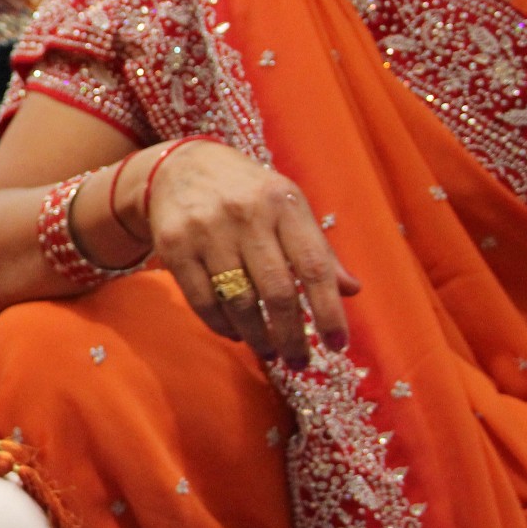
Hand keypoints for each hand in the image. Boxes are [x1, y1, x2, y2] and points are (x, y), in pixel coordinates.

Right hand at [138, 142, 359, 366]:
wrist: (180, 167)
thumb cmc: (247, 192)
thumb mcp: (288, 206)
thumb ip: (318, 248)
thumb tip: (352, 290)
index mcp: (283, 203)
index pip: (313, 266)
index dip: (329, 310)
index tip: (337, 345)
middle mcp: (245, 215)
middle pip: (276, 291)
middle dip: (291, 335)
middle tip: (299, 361)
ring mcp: (206, 230)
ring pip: (238, 300)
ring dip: (257, 336)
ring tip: (270, 351)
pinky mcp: (174, 245)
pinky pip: (202, 299)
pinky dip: (221, 325)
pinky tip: (236, 333)